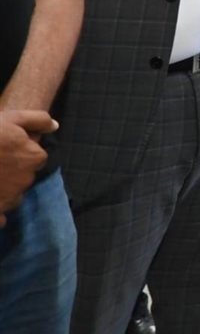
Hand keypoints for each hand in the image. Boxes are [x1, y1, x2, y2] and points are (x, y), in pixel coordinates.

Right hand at [0, 110, 56, 225]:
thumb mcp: (13, 119)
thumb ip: (38, 120)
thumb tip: (55, 126)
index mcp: (35, 158)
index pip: (35, 157)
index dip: (20, 153)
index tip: (4, 150)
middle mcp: (27, 180)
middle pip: (23, 177)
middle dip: (12, 172)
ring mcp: (10, 198)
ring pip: (12, 196)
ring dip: (3, 190)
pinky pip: (1, 219)